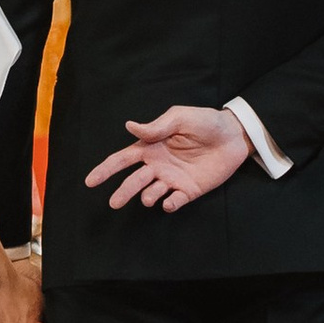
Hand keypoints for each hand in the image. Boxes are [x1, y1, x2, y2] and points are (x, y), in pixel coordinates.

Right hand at [84, 104, 249, 214]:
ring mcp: (172, 179)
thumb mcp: (180, 117)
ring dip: (147, 197)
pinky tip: (169, 202)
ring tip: (149, 197)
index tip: (90, 181)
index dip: (105, 170)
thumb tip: (129, 127)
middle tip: (114, 203)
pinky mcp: (189, 190)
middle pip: (133, 181)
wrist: (233, 136)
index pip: (122, 160)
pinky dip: (169, 204)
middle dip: (122, 192)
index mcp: (151, 147)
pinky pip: (174, 202)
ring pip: (150, 193)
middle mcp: (158, 165)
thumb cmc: (205, 122)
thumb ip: (156, 126)